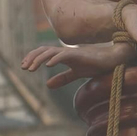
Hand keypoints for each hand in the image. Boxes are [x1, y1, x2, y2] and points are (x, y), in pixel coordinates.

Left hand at [22, 42, 136, 87]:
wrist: (112, 60)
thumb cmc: (95, 65)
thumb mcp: (76, 73)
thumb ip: (62, 78)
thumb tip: (47, 85)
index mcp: (64, 55)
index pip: (44, 53)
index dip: (33, 58)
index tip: (24, 66)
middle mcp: (66, 52)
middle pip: (44, 50)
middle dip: (32, 57)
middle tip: (23, 67)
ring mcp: (72, 52)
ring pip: (51, 52)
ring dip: (39, 59)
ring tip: (30, 68)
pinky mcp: (80, 54)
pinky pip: (64, 55)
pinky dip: (55, 59)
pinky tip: (48, 66)